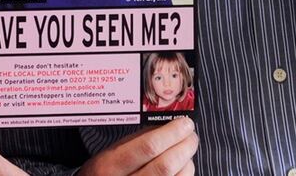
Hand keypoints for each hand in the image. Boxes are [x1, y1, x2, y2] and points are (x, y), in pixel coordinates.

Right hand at [79, 117, 196, 175]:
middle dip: (184, 147)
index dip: (171, 134)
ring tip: (187, 151)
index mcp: (110, 165)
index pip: (148, 147)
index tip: (184, 123)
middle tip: (191, 135)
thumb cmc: (104, 173)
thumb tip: (168, 126)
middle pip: (165, 166)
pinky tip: (183, 168)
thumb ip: (136, 141)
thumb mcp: (110, 154)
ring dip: (187, 162)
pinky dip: (185, 175)